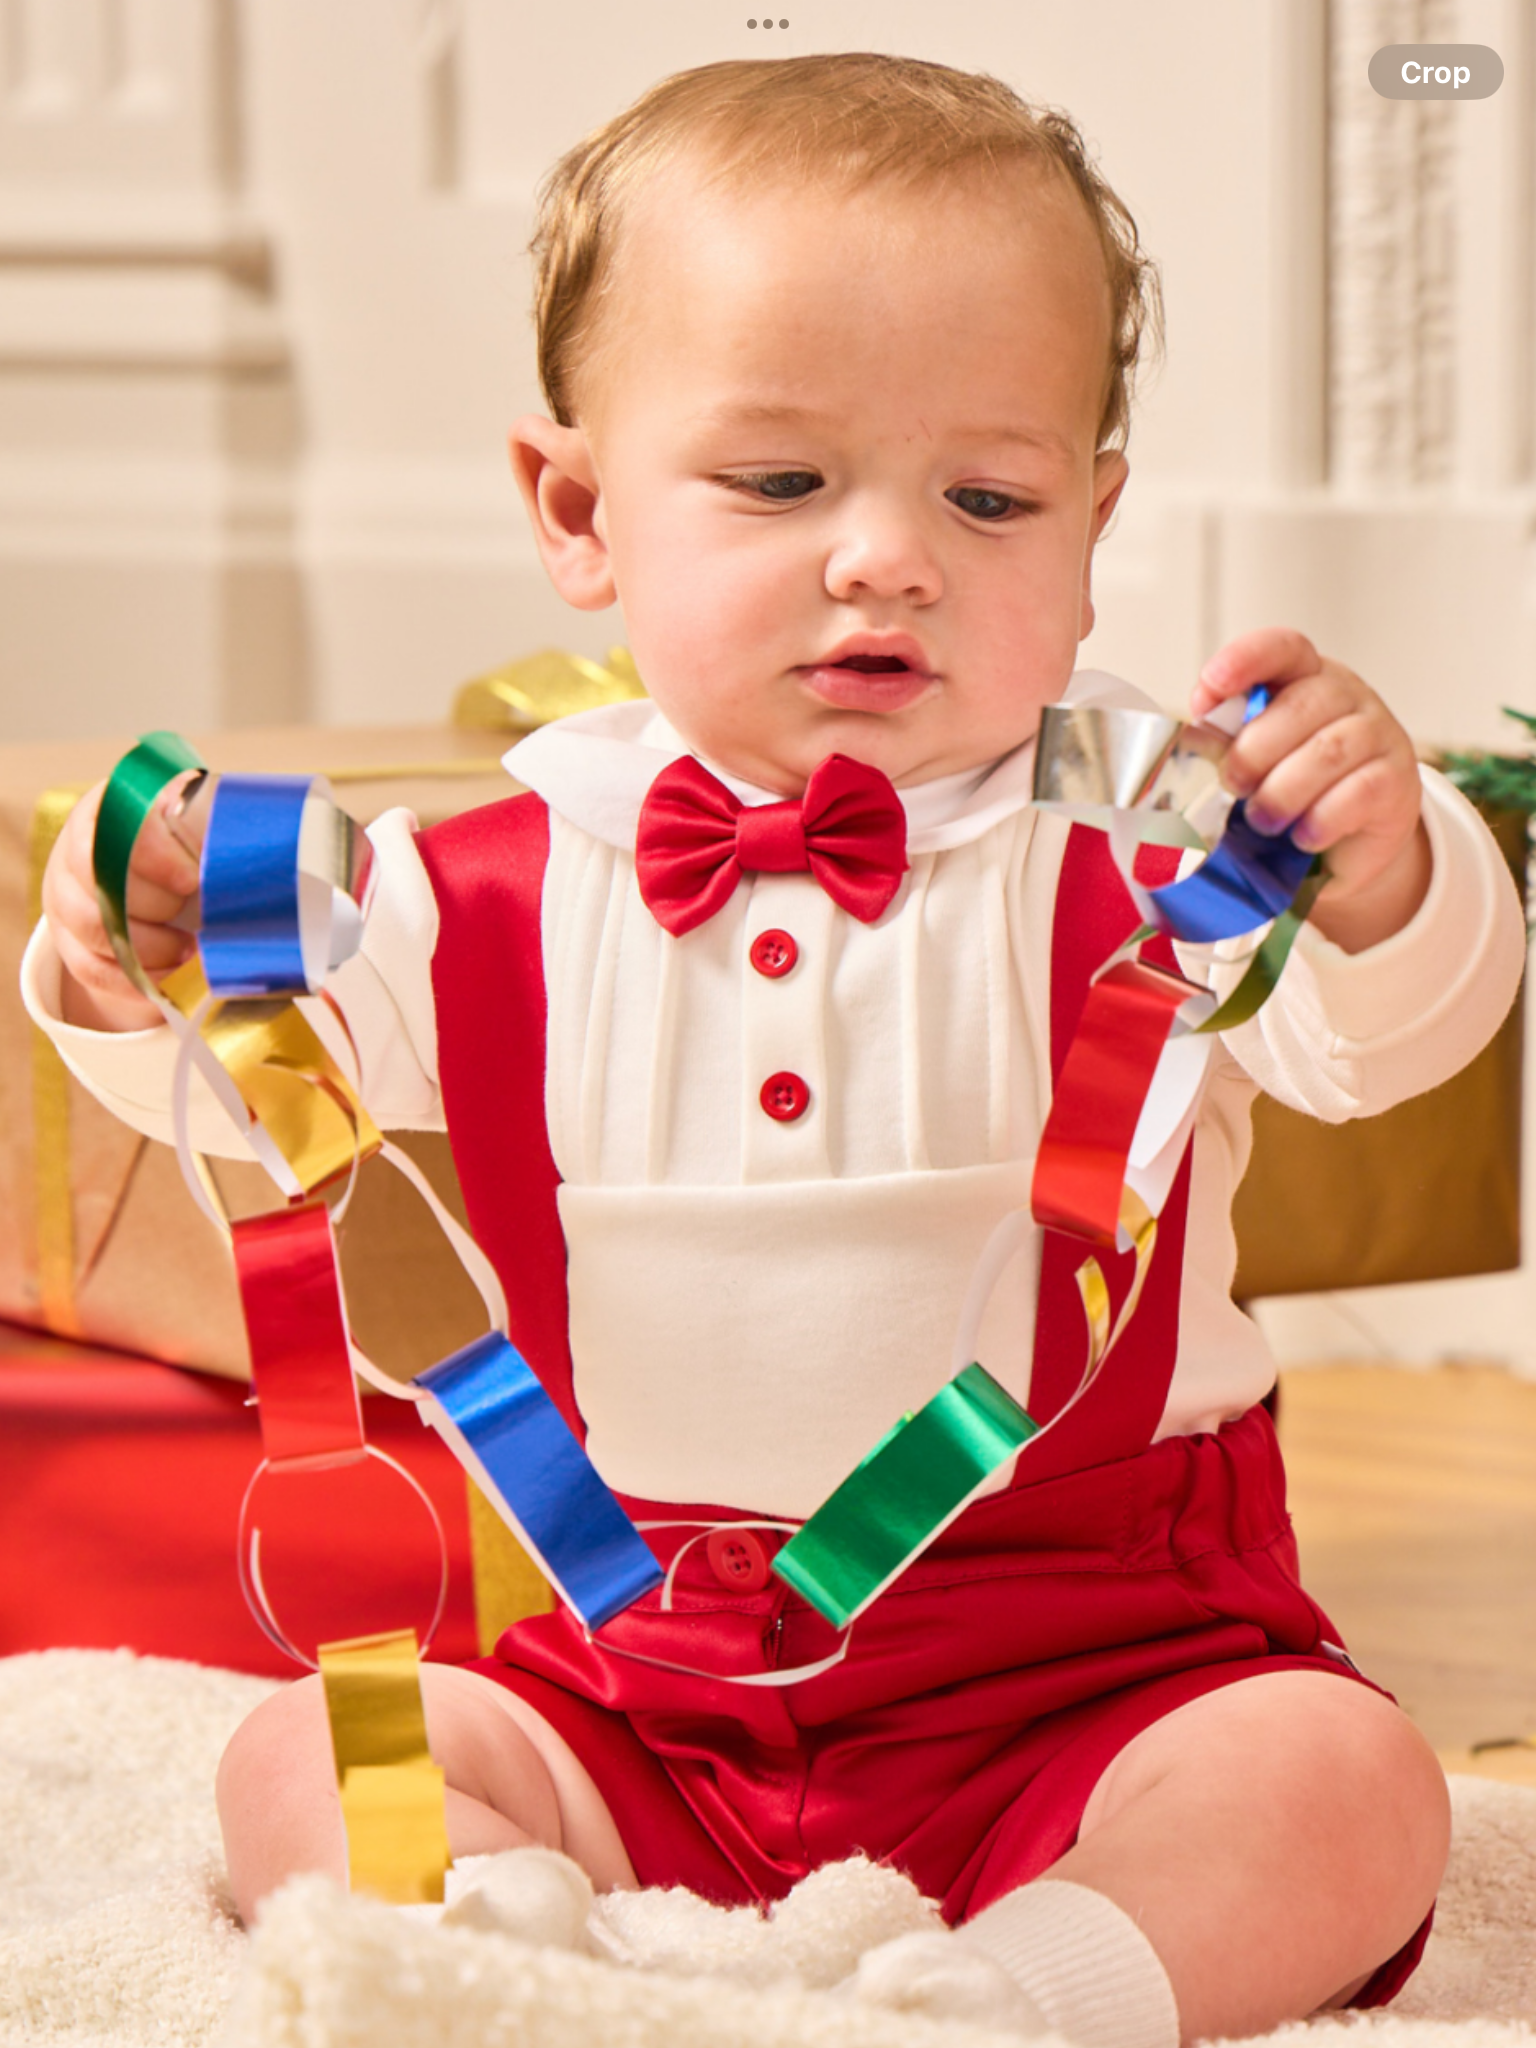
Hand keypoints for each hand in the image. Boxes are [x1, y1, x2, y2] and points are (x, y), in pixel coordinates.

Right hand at [41, 772, 209, 1030]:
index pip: (112, 829)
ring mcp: (63, 898)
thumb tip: (236, 849)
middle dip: (158, 907)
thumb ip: (207, 821)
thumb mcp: (193, 817)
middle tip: (195, 915)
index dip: (153, 857)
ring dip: (149, 948)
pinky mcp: (67, 940)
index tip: (191, 879)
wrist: (144, 869)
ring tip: (188, 950)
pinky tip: (169, 979)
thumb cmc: (178, 840)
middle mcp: (73, 851)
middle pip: (99, 884)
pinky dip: (133, 980)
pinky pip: (90, 969)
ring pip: (93, 930)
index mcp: (104, 811)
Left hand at [1191, 628, 1430, 953]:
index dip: (1242, 662)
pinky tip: (1303, 836)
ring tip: (1264, 820)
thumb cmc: (1293, 789)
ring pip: (1327, 753)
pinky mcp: (1397, 780)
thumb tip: (1188, 746)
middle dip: (1254, 754)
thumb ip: (1229, 744)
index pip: (1280, 648)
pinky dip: (1319, 821)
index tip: (1206, 693)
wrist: (1350, 839)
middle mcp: (1348, 695)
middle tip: (1234, 786)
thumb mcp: (1257, 760)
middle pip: (1300, 707)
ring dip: (1281, 794)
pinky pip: (1356, 794)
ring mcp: (1379, 734)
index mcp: (1305, 677)